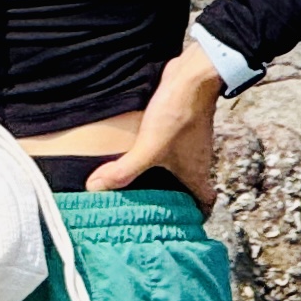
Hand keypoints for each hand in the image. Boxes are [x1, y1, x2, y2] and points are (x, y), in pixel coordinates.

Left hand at [89, 51, 224, 210]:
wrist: (193, 76)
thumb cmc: (179, 114)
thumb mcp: (148, 147)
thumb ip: (123, 170)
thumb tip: (95, 189)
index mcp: (197, 172)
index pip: (205, 202)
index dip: (196, 216)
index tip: (180, 225)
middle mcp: (198, 159)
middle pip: (190, 187)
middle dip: (174, 199)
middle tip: (150, 209)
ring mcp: (190, 142)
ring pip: (180, 166)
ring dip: (165, 176)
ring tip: (139, 185)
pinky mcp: (181, 125)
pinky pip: (171, 147)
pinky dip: (158, 155)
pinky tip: (137, 154)